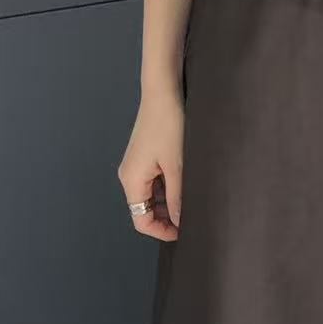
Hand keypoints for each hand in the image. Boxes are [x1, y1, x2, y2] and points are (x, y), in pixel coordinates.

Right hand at [119, 84, 183, 241]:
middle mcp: (129, 175)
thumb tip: (181, 222)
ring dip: (170, 202)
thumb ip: (177, 197)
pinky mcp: (145, 157)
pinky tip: (187, 183)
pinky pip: (155, 182)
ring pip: (152, 197)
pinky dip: (169, 188)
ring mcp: (137, 166)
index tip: (185, 232)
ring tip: (194, 199)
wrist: (163, 91)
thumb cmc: (168, 124)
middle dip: (168, 218)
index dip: (162, 231)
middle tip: (194, 217)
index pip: (141, 220)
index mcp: (131, 180)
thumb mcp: (177, 166)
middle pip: (145, 210)